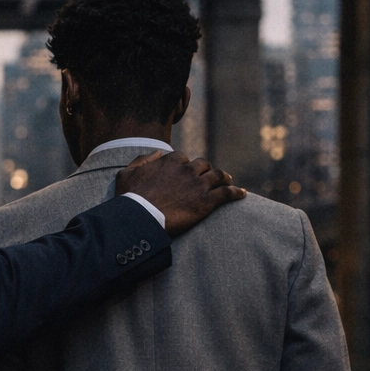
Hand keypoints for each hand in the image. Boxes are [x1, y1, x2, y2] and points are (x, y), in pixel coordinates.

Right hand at [115, 151, 244, 236]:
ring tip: (228, 180)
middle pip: (203, 164)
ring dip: (224, 177)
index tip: (185, 171)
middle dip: (206, 170)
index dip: (185, 164)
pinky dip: (236, 192)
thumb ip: (143, 160)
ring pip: (218, 176)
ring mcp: (198, 185)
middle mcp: (187, 169)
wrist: (141, 218)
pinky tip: (242, 194)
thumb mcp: (127, 173)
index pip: (183, 157)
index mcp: (170, 161)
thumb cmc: (131, 198)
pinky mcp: (207, 201)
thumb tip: (158, 152)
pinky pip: (227, 193)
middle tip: (208, 177)